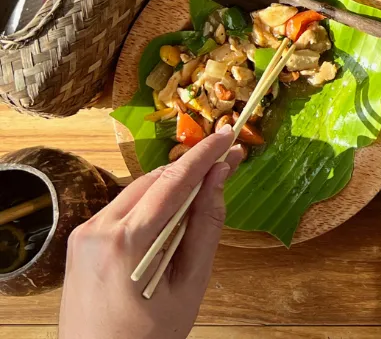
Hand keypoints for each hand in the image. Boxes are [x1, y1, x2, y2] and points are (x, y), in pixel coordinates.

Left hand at [59, 127, 244, 338]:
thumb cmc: (149, 336)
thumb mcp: (189, 284)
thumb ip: (205, 227)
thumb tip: (218, 180)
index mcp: (125, 241)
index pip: (172, 183)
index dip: (204, 156)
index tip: (227, 135)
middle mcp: (97, 229)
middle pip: (153, 182)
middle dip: (190, 171)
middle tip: (226, 164)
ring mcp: (83, 235)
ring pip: (136, 193)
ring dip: (170, 189)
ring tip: (201, 197)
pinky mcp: (79, 242)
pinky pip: (121, 210)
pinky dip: (148, 207)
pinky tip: (168, 221)